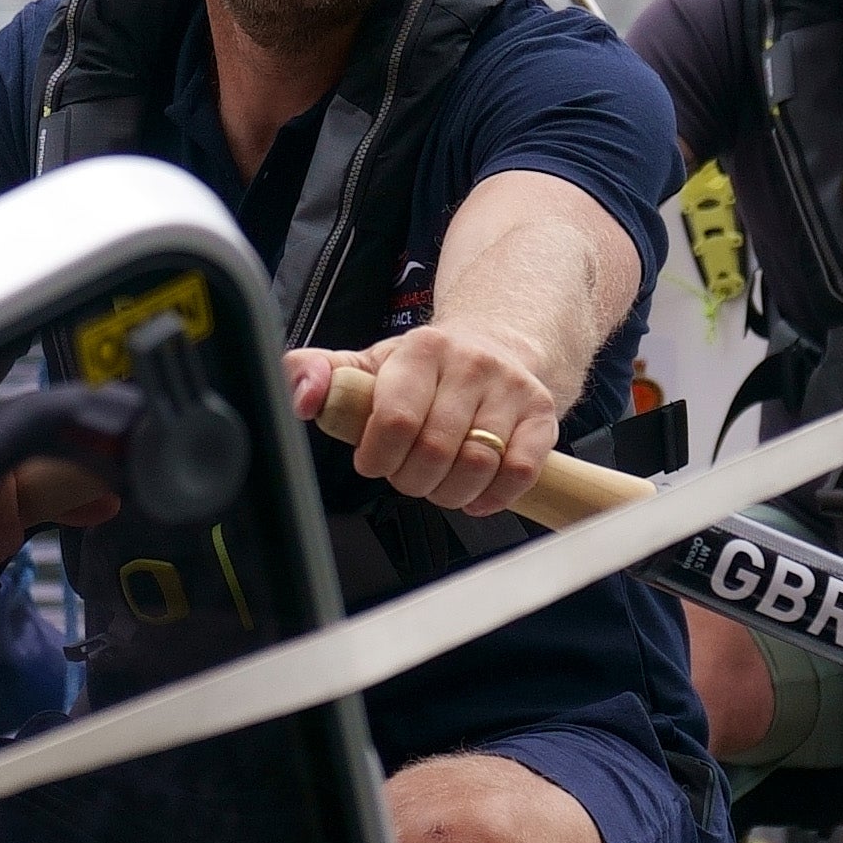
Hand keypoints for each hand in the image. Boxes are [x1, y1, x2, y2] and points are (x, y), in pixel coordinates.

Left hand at [294, 330, 566, 518]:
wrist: (498, 346)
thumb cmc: (426, 370)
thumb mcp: (372, 365)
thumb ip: (324, 376)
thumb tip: (299, 395)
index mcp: (422, 350)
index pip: (394, 419)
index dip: (377, 457)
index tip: (373, 461)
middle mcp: (471, 364)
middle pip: (435, 451)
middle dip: (411, 480)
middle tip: (407, 475)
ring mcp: (512, 389)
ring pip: (477, 466)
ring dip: (449, 493)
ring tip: (438, 483)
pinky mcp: (542, 415)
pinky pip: (519, 472)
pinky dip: (491, 497)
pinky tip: (474, 494)